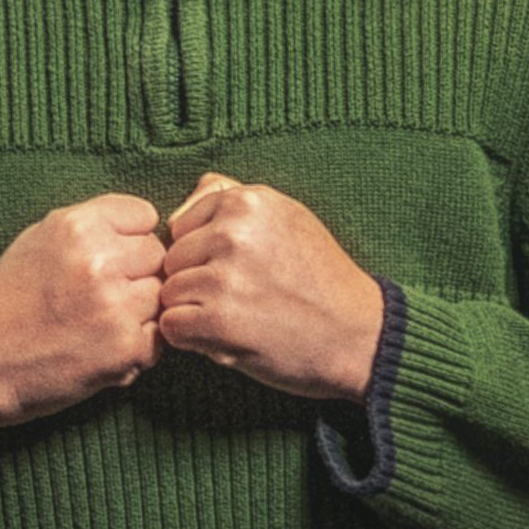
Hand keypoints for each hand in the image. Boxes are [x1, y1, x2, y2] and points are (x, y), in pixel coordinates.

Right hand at [0, 198, 166, 438]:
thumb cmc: (5, 303)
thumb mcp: (37, 241)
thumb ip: (90, 227)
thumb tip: (143, 228)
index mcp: (76, 226)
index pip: (144, 216)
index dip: (129, 240)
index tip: (107, 260)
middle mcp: (98, 260)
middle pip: (156, 257)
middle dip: (136, 276)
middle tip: (97, 300)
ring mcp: (115, 306)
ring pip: (160, 298)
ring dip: (138, 314)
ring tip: (96, 326)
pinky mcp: (125, 349)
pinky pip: (156, 340)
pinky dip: (134, 350)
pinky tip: (98, 351)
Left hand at [155, 174, 388, 403]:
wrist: (358, 336)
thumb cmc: (321, 280)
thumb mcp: (289, 218)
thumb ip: (237, 198)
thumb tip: (196, 188)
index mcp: (248, 200)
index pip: (182, 226)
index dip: (203, 256)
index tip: (240, 272)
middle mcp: (234, 231)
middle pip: (172, 260)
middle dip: (195, 283)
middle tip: (242, 300)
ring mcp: (225, 276)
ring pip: (169, 294)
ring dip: (194, 313)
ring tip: (239, 319)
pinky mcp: (219, 319)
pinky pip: (172, 326)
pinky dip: (192, 340)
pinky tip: (227, 339)